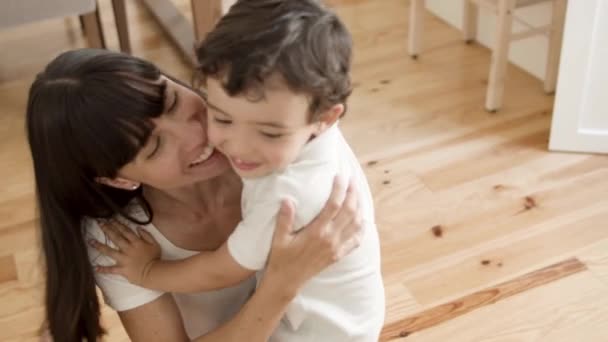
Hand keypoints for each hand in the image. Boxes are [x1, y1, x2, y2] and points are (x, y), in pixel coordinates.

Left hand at [89, 220, 160, 285]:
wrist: (154, 273)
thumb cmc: (155, 258)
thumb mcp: (155, 244)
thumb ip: (147, 235)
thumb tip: (138, 228)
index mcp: (136, 242)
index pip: (125, 231)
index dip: (118, 224)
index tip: (110, 219)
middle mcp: (128, 249)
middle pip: (116, 238)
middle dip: (107, 230)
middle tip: (100, 223)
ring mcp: (124, 259)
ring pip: (110, 251)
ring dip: (100, 246)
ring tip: (91, 241)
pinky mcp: (122, 269)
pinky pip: (111, 269)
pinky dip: (103, 269)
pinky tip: (95, 268)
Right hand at [264, 176, 362, 293]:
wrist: (287, 281)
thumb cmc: (281, 258)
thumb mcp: (279, 238)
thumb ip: (284, 219)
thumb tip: (287, 199)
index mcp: (316, 232)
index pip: (333, 205)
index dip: (339, 189)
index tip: (340, 176)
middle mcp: (330, 239)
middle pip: (349, 211)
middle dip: (353, 194)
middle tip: (353, 180)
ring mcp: (337, 248)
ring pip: (356, 224)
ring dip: (359, 208)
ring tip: (358, 195)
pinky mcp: (338, 255)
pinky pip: (356, 241)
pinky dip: (362, 229)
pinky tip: (362, 220)